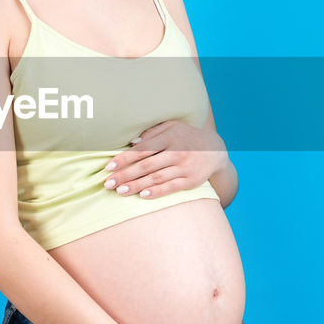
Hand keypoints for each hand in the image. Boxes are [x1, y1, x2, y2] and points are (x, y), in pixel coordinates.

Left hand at [102, 120, 228, 198]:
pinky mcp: (191, 181)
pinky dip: (156, 192)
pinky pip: (171, 187)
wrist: (215, 150)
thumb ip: (152, 133)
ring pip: (156, 178)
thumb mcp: (172, 127)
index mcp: (170, 137)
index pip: (143, 149)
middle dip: (126, 175)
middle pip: (147, 166)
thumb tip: (132, 143)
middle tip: (108, 183)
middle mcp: (178, 152)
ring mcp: (185, 167)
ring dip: (137, 186)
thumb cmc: (186, 137)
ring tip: (120, 191)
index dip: (125, 158)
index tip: (109, 167)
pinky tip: (142, 196)